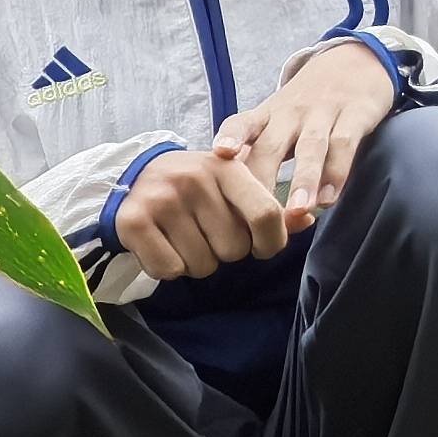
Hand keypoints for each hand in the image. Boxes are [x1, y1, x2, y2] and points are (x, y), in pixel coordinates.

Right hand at [111, 145, 290, 282]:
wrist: (131, 176)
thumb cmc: (193, 187)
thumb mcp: (231, 185)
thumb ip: (267, 205)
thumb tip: (306, 220)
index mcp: (226, 166)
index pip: (265, 213)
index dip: (271, 242)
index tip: (262, 248)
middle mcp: (194, 179)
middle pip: (234, 248)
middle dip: (226, 253)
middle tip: (209, 236)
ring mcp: (162, 200)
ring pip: (202, 265)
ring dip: (197, 263)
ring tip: (185, 240)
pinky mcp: (134, 222)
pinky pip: (170, 269)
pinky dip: (170, 268)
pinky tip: (164, 247)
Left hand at [215, 39, 398, 228]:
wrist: (355, 64)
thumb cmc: (306, 107)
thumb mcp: (277, 122)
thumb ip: (258, 157)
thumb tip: (231, 202)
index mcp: (266, 116)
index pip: (241, 123)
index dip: (231, 136)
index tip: (221, 152)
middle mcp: (290, 113)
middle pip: (271, 146)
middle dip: (262, 180)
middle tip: (257, 217)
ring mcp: (323, 113)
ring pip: (311, 147)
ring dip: (303, 180)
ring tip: (298, 211)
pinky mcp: (355, 115)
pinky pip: (344, 145)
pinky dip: (337, 173)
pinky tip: (329, 199)